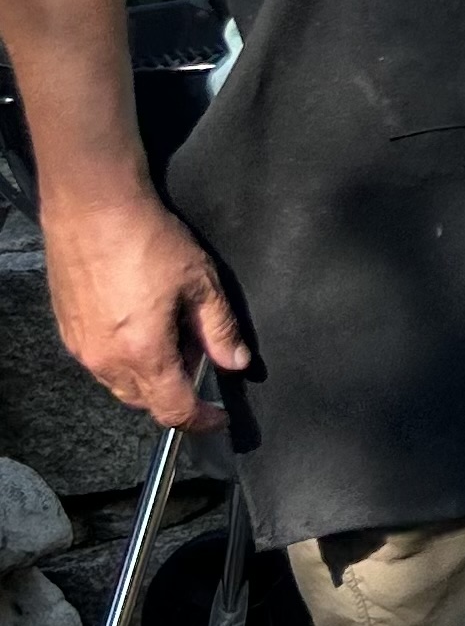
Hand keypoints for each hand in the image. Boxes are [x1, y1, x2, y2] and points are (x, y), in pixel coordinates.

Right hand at [41, 191, 248, 430]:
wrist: (93, 205)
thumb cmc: (146, 238)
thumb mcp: (200, 282)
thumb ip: (220, 329)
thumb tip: (237, 362)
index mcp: (143, 352)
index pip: (173, 410)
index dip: (200, 420)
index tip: (218, 416)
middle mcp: (105, 359)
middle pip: (145, 401)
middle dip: (175, 393)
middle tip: (198, 359)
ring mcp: (81, 347)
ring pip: (119, 384)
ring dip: (148, 376)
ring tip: (170, 338)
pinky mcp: (67, 329)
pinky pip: (99, 362)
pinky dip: (124, 358)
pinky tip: (139, 326)